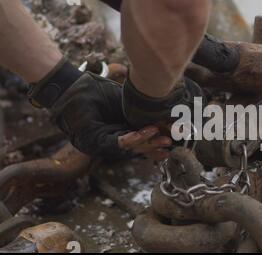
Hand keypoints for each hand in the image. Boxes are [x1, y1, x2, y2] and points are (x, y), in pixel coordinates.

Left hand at [49, 72, 171, 159]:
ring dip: (148, 143)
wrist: (73, 86)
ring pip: (129, 148)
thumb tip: (166, 115)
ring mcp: (102, 143)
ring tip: (163, 137)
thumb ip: (141, 112)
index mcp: (120, 130)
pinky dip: (133, 138)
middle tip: (172, 143)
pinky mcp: (94, 141)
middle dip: (156, 146)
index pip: (141, 140)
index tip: (174, 138)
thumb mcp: (125, 102)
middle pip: (137, 148)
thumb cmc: (97, 91)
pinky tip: (147, 130)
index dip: (157, 140)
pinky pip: (116, 143)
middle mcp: (111, 140)